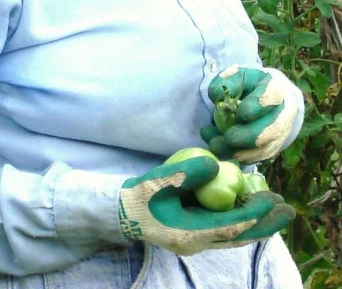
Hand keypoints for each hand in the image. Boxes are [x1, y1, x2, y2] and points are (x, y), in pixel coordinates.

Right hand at [119, 155, 294, 255]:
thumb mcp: (159, 180)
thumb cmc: (138, 195)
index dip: (254, 214)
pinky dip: (241, 217)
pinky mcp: (194, 232)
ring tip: (276, 207)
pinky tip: (250, 204)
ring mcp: (196, 239)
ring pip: (234, 234)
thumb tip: (216, 165)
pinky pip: (225, 228)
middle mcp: (197, 242)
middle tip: (287, 210)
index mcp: (189, 234)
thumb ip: (186, 173)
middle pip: (239, 236)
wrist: (122, 211)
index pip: (230, 227)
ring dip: (256, 221)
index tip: (272, 200)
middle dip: (265, 224)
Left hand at [201, 65, 299, 162]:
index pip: (268, 98)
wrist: (272, 98)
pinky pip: (259, 157)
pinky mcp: (276, 147)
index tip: (237, 113)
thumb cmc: (251, 85)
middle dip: (245, 137)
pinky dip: (240, 157)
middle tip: (225, 138)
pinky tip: (224, 152)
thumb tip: (216, 97)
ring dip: (238, 151)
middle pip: (270, 130)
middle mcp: (285, 112)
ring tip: (216, 146)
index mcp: (276, 88)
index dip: (252, 108)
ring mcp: (283, 132)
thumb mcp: (238, 76)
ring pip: (264, 148)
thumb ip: (225, 82)